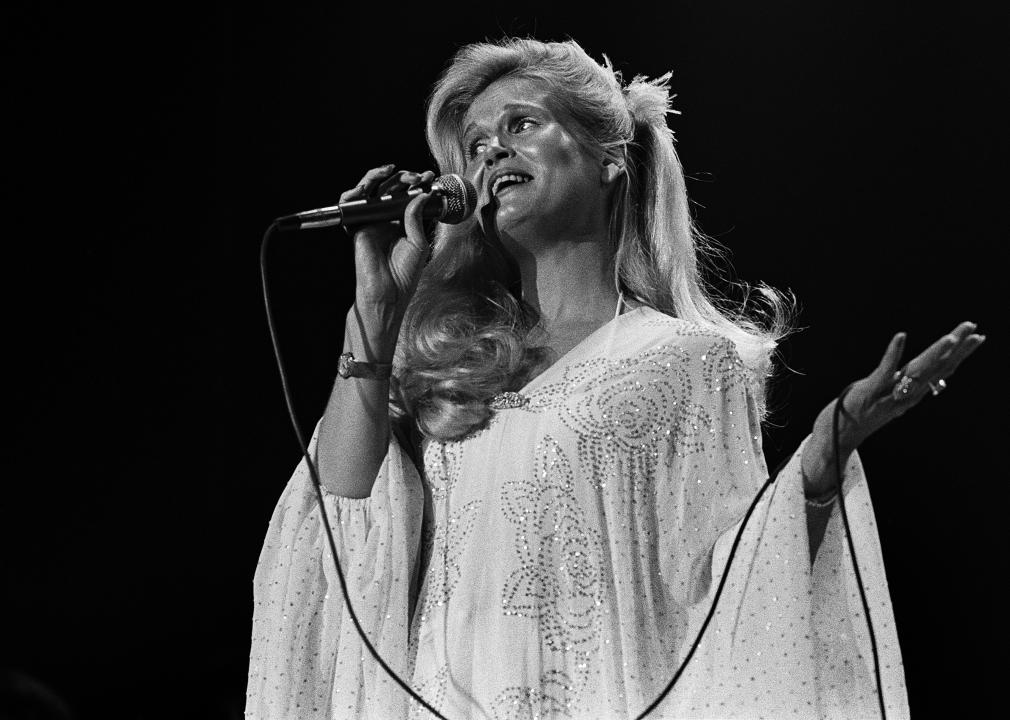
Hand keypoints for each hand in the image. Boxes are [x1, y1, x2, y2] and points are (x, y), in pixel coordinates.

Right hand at [343, 164, 435, 346]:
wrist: (388, 293)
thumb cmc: (404, 275)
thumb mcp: (418, 243)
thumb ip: (416, 218)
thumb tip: (420, 194)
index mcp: (405, 224)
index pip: (409, 196)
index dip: (418, 185)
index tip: (429, 178)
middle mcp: (388, 220)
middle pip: (391, 189)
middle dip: (404, 178)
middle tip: (416, 178)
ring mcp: (372, 222)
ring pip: (371, 191)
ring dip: (379, 176)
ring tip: (393, 172)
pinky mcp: (358, 227)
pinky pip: (351, 205)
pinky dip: (353, 193)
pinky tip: (366, 187)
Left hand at [803, 321, 985, 496]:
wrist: (840, 434)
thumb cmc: (863, 412)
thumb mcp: (890, 398)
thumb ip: (907, 387)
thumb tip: (925, 376)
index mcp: (914, 393)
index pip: (943, 370)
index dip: (961, 354)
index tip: (977, 336)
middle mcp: (907, 394)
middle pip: (937, 368)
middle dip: (957, 348)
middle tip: (973, 327)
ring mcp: (890, 393)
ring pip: (917, 370)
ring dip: (935, 353)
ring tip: (951, 337)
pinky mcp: (870, 389)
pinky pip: (884, 370)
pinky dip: (893, 353)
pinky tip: (901, 336)